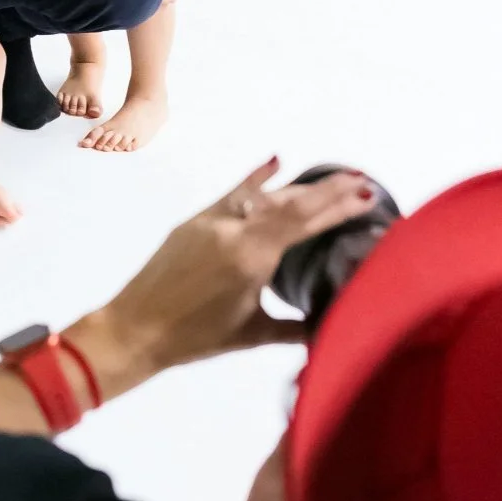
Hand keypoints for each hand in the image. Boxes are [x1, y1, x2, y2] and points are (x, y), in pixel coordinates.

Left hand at [92, 158, 374, 376]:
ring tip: (332, 180)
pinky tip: (276, 161)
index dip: (337, 207)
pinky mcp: (195, 221)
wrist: (136, 328)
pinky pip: (232, 194)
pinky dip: (255, 178)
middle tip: (361, 180)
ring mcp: (213, 221)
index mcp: (252, 258)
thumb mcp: (252, 335)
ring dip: (299, 188)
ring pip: (265, 197)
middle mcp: (235, 231)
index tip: (366, 196)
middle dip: (328, 191)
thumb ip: (296, 329)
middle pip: (291, 203)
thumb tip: (332, 329)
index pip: (304, 223)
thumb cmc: (196, 339)